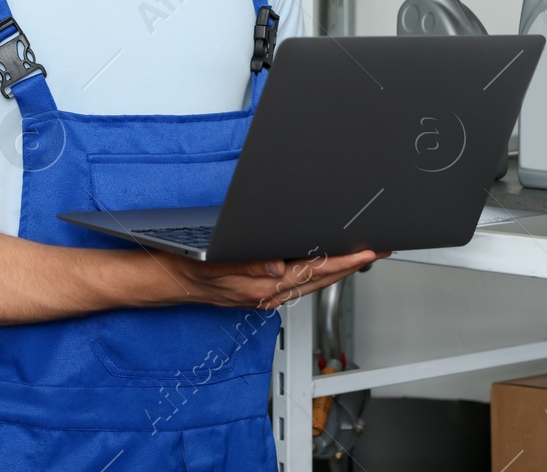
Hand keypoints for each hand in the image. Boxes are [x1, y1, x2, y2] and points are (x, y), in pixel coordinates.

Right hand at [168, 249, 388, 309]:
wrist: (170, 281)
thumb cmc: (189, 267)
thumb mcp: (217, 260)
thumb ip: (250, 264)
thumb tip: (278, 267)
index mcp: (261, 286)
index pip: (312, 272)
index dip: (344, 263)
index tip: (366, 254)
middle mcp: (268, 295)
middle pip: (320, 281)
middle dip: (351, 266)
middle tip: (376, 250)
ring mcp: (265, 296)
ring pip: (312, 283)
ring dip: (337, 270)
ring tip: (358, 255)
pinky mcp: (260, 293)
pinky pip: (297, 285)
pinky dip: (316, 273)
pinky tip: (322, 264)